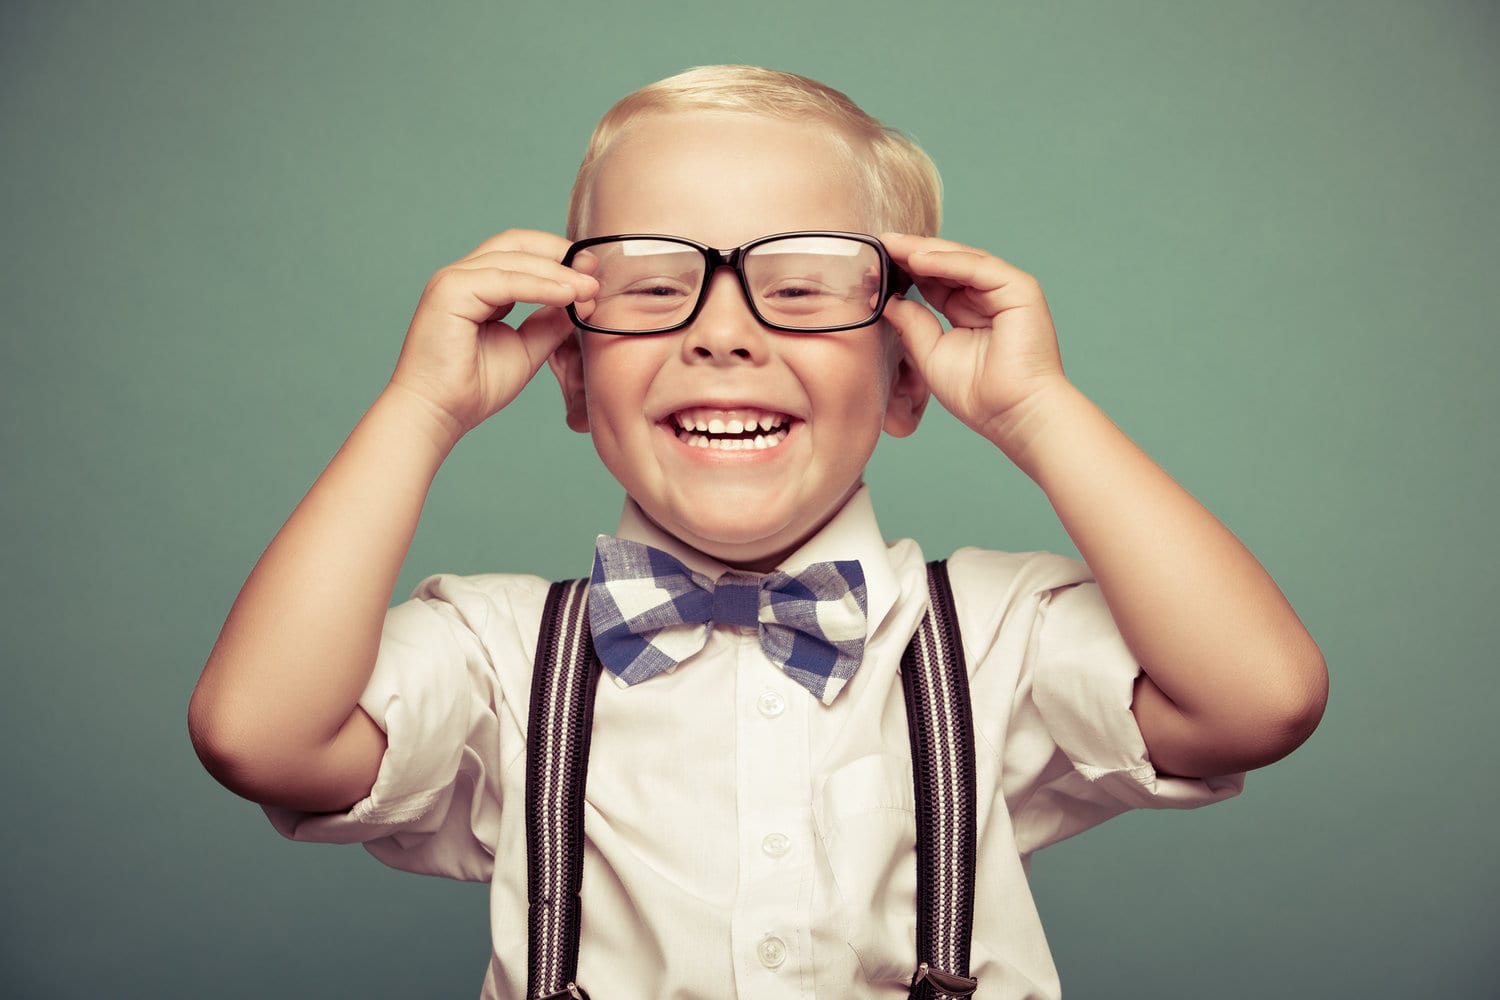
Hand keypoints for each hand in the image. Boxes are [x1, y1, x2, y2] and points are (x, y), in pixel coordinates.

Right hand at [387, 229, 596, 442]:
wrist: (439, 414)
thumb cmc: (473, 388)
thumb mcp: (527, 348)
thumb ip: (550, 322)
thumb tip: (582, 299)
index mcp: (477, 286)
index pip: (521, 254)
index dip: (558, 257)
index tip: (593, 273)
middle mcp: (462, 276)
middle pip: (517, 244)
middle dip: (560, 253)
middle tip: (594, 269)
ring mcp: (453, 280)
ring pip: (513, 259)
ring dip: (556, 271)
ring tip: (589, 288)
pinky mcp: (450, 291)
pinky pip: (504, 280)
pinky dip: (540, 286)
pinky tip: (567, 295)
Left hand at [880, 233, 1067, 455]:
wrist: (1013, 414)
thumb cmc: (979, 396)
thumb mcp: (931, 354)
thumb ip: (910, 324)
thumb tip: (886, 300)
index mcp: (969, 312)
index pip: (934, 281)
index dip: (904, 270)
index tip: (874, 262)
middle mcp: (988, 297)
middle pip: (946, 265)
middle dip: (911, 253)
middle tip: (880, 242)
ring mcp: (1006, 291)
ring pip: (961, 261)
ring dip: (924, 252)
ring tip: (892, 245)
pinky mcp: (1020, 289)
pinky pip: (977, 268)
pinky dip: (947, 262)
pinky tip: (917, 259)